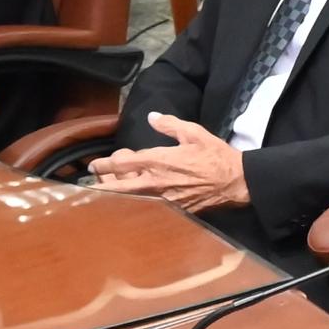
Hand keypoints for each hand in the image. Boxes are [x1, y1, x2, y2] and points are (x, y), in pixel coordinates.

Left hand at [87, 113, 249, 213]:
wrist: (235, 182)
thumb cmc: (216, 155)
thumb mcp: (194, 132)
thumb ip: (170, 124)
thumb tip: (152, 118)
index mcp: (159, 160)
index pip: (123, 163)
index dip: (105, 164)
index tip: (95, 164)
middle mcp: (157, 182)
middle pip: (119, 188)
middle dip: (102, 184)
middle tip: (92, 182)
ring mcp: (164, 199)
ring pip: (131, 200)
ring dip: (116, 195)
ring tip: (107, 191)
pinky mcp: (173, 210)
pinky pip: (148, 207)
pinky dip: (136, 204)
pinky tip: (131, 202)